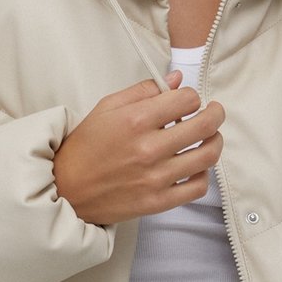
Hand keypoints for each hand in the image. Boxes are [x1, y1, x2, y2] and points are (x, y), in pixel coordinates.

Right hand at [52, 70, 224, 224]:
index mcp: (135, 120)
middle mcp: (148, 149)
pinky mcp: (158, 201)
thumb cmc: (85, 147)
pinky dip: (204, 175)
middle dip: (215, 114)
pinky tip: (196, 167)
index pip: (187, 99)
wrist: (66, 189)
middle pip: (205, 126)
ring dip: (215, 142)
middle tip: (214, 113)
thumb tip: (175, 80)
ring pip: (207, 156)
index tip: (186, 101)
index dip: (191, 97)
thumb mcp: (107, 108)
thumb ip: (143, 91)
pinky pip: (198, 188)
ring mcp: (155, 178)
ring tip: (210, 138)